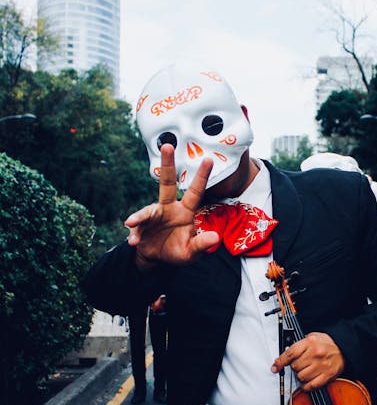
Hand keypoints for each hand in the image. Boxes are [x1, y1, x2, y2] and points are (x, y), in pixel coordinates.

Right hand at [125, 144, 219, 269]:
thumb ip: (202, 244)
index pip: (195, 192)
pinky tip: (133, 241)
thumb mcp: (192, 252)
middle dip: (167, 164)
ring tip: (131, 224)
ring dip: (138, 217)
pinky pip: (137, 228)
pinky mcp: (140, 226)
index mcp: (185, 211)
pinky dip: (134, 234)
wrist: (157, 259)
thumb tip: (215, 238)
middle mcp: (169, 208)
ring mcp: (154, 215)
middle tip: (167, 145)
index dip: (202, 177)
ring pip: (146, 210)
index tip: (209, 160)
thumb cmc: (177, 251)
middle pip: (167, 183)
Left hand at [271, 332, 344, 390]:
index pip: (290, 354)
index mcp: (310, 343)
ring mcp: (321, 366)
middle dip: (294, 367)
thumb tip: (283, 357)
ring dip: (300, 376)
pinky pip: (311, 385)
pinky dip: (306, 386)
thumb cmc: (327, 343)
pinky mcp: (327, 375)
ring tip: (305, 370)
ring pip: (301, 377)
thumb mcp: (312, 337)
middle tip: (299, 364)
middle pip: (295, 366)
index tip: (275, 367)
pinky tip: (306, 381)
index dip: (280, 362)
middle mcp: (315, 354)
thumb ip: (298, 345)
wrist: (344, 348)